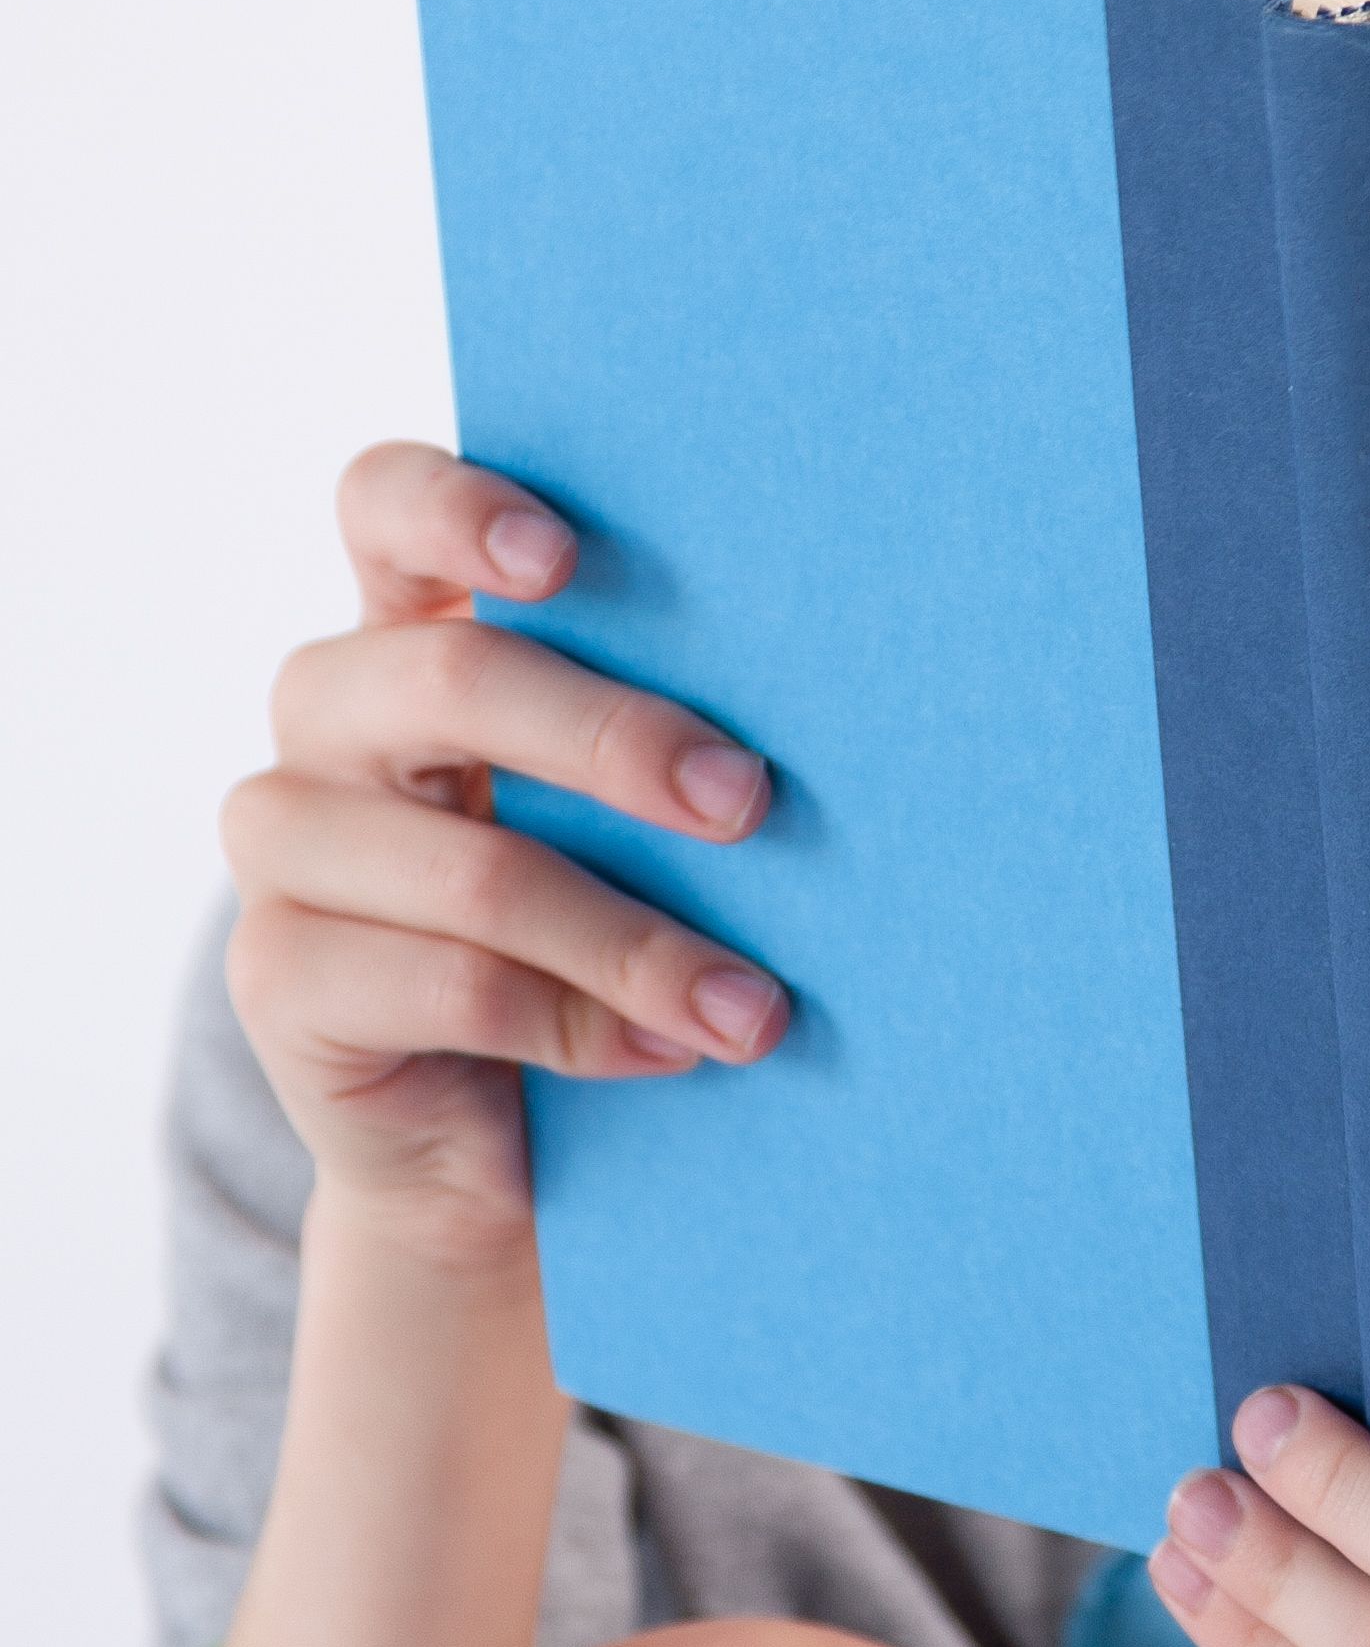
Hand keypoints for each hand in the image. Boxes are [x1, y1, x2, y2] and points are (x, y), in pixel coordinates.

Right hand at [220, 441, 787, 1263]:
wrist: (493, 1142)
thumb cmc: (600, 921)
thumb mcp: (626, 811)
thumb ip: (655, 727)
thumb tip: (818, 692)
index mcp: (411, 628)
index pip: (385, 505)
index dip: (458, 507)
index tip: (566, 559)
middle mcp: (326, 714)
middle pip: (448, 677)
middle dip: (617, 739)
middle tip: (748, 801)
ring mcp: (282, 844)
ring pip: (475, 869)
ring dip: (640, 942)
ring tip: (753, 1004)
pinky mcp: (275, 977)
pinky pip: (456, 987)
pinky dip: (588, 1024)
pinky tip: (674, 1048)